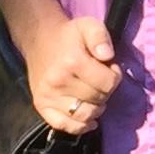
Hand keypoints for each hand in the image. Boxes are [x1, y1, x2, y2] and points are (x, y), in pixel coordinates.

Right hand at [15, 11, 121, 135]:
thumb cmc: (69, 35)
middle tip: (100, 81)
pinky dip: (80, 127)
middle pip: (98, 100)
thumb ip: (101, 37)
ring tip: (94, 97)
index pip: (108, 83)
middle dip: (105, 92)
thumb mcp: (88, 25)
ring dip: (96, 109)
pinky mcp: (41, 106)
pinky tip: (89, 120)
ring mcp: (48, 96)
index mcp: (72, 62)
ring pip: (84, 115)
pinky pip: (65, 126)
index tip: (109, 69)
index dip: (115, 76)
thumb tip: (107, 56)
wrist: (39, 40)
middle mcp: (58, 81)